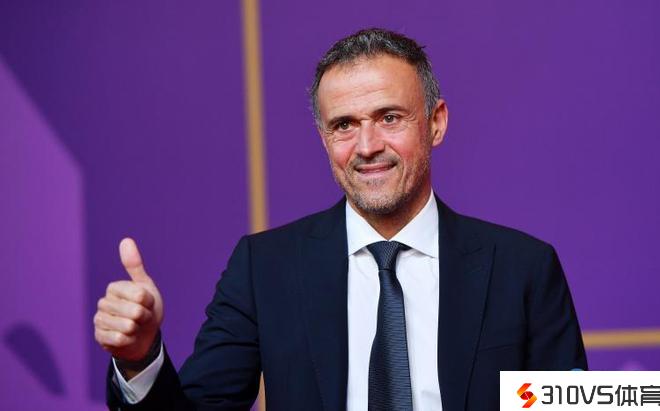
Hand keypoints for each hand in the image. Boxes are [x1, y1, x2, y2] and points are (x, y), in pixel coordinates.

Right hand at [94, 238, 163, 363]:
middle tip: (142, 318)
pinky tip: (127, 338)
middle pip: (135, 311)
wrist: (143, 336)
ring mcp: (99, 320)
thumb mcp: (145, 286)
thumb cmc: (146, 308)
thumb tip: (125, 240)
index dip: (149, 302)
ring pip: (127, 326)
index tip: (147, 303)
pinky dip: (129, 340)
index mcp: (115, 287)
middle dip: (145, 317)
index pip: (140, 295)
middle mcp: (104, 302)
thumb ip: (134, 265)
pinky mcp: (99, 337)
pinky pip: (119, 339)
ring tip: (135, 328)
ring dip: (137, 330)